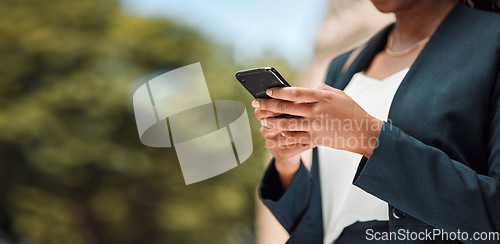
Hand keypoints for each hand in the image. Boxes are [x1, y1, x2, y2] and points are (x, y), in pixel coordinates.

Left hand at [253, 84, 382, 157]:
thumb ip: (321, 89)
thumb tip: (306, 89)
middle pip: (287, 108)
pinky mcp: (316, 139)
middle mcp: (316, 112)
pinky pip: (295, 138)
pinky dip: (284, 136)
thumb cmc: (351, 111)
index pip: (295, 93)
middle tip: (255, 104)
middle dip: (268, 106)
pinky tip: (275, 134)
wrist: (364, 133)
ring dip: (272, 122)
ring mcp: (315, 127)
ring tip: (262, 120)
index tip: (267, 90)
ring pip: (288, 125)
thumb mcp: (338, 94)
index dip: (279, 92)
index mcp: (321, 97)